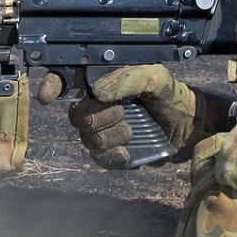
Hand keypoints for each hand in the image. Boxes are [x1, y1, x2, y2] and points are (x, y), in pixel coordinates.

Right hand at [49, 66, 205, 169]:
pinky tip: (128, 151)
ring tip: (132, 131)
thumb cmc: (170, 95)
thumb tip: (97, 91)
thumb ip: (130, 78)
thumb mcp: (157, 78)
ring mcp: (101, 129)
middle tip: (124, 112)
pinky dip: (113, 156)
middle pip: (76, 115)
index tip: (49, 96)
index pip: (67, 79)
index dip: (52, 84)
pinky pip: (98, 158)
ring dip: (111, 136)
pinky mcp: (110, 151)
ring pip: (87, 138)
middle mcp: (96, 103)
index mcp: (102, 79)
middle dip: (100, 118)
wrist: (187, 126)